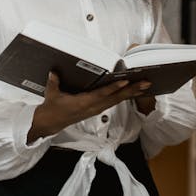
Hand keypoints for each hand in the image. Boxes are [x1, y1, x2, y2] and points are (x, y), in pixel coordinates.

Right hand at [27, 73, 151, 142]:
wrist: (51, 123)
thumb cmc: (53, 109)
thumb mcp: (52, 95)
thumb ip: (54, 82)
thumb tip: (54, 72)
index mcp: (83, 103)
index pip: (101, 94)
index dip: (113, 88)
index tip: (125, 81)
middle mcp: (93, 107)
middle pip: (115, 98)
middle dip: (131, 90)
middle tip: (145, 83)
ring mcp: (96, 109)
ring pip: (116, 100)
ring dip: (131, 93)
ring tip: (144, 86)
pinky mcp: (97, 109)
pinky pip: (113, 102)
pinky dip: (124, 96)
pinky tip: (133, 92)